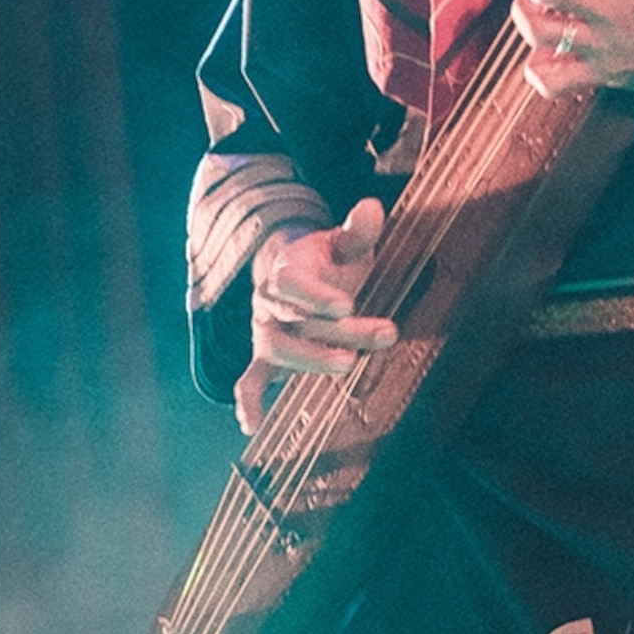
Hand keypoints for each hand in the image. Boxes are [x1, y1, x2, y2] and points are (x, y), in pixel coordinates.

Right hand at [236, 198, 393, 435]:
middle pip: (298, 320)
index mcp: (286, 270)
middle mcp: (269, 302)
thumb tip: (372, 207)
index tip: (346, 304)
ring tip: (349, 364)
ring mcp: (266, 331)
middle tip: (385, 333)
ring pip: (278, 349)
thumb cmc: (329, 261)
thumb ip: (358, 230)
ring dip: (312, 360)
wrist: (297, 273)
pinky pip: (250, 379)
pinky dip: (249, 401)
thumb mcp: (345, 243)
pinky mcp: (266, 357)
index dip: (316, 295)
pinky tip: (253, 425)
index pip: (293, 284)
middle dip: (341, 330)